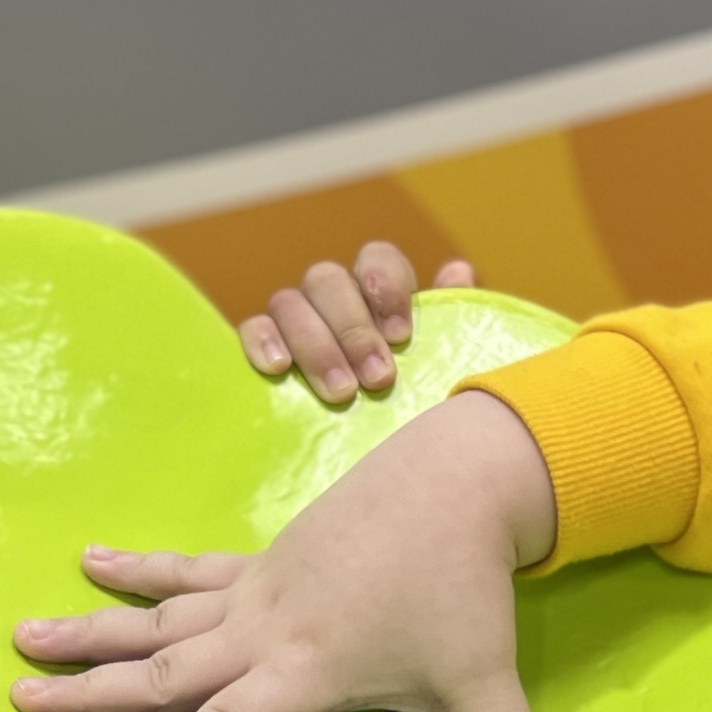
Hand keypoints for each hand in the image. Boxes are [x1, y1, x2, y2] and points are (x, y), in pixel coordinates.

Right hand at [7, 388, 563, 711]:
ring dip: (89, 632)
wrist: (459, 485)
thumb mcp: (486, 681)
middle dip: (92, 694)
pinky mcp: (262, 560)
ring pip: (158, 619)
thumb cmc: (467, 590)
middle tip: (19, 705)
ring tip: (21, 644)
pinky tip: (88, 564)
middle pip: (166, 671)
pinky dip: (138, 570)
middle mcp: (267, 632)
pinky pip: (188, 571)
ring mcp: (258, 591)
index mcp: (309, 671)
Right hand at [240, 240, 452, 402]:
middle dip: (353, 329)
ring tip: (341, 392)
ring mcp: (294, 319)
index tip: (401, 335)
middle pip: (328, 280)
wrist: (384, 452)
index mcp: (377, 292)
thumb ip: (451, 317)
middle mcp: (332, 297)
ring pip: (289, 303)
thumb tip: (459, 271)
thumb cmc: (418, 401)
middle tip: (378, 378)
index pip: (377, 258)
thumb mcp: (441, 362)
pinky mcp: (263, 346)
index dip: (386, 286)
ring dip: (316, 346)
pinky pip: (252, 328)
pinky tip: (279, 368)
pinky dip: (263, 341)